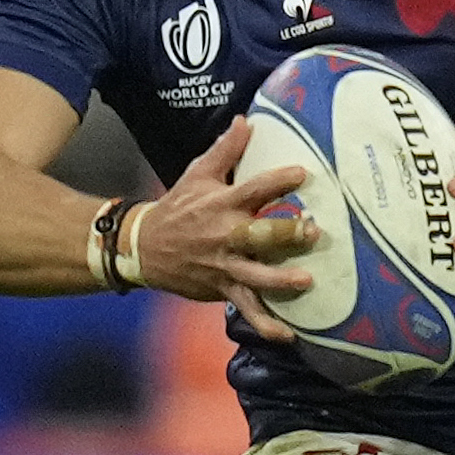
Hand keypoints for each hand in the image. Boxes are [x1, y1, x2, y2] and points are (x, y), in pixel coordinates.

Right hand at [131, 116, 316, 339]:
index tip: (302, 174)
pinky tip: (289, 335)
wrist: (143, 247)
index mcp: (221, 204)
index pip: (252, 189)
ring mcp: (224, 265)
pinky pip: (247, 309)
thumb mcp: (197, 174)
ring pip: (255, 276)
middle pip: (258, 235)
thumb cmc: (177, 207)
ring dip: (280, 279)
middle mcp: (225, 235)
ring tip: (305, 281)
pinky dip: (266, 324)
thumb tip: (247, 119)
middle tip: (311, 230)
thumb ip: (226, 149)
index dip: (277, 181)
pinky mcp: (222, 289)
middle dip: (284, 234)